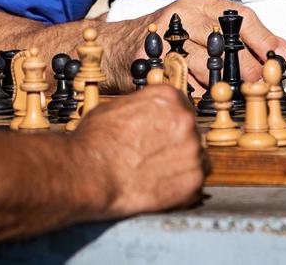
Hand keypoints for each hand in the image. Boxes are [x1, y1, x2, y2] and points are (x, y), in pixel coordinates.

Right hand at [74, 86, 206, 216]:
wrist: (88, 174)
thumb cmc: (95, 141)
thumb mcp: (115, 107)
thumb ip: (141, 108)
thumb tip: (146, 113)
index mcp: (167, 97)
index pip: (182, 106)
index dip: (170, 122)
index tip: (162, 133)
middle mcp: (185, 120)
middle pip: (191, 132)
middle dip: (177, 144)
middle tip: (154, 155)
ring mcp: (192, 151)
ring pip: (197, 158)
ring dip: (181, 165)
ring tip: (155, 173)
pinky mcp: (193, 181)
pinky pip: (196, 183)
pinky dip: (182, 186)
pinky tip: (161, 186)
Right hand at [120, 0, 285, 88]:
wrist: (115, 47)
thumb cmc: (166, 40)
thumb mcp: (200, 27)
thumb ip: (239, 36)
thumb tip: (279, 50)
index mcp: (198, 4)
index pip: (240, 17)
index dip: (264, 39)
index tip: (279, 58)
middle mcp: (181, 14)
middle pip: (226, 43)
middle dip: (248, 69)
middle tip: (260, 87)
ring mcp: (163, 36)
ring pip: (206, 64)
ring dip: (224, 85)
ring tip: (235, 96)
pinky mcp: (148, 58)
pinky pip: (181, 81)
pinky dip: (197, 94)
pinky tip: (204, 99)